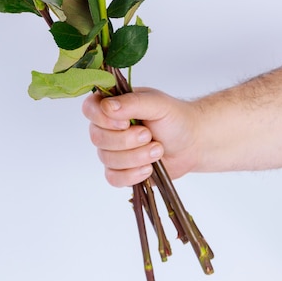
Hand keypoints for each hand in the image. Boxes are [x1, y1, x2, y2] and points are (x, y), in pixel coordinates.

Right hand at [82, 88, 199, 186]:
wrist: (192, 143)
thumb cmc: (175, 118)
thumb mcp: (157, 104)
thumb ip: (132, 102)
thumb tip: (107, 106)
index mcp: (112, 105)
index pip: (90, 109)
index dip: (103, 119)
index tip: (126, 123)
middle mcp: (107, 127)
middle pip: (97, 138)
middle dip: (126, 141)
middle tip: (149, 135)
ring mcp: (112, 150)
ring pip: (107, 159)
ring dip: (135, 157)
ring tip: (157, 150)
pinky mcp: (120, 170)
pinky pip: (113, 178)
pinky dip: (132, 175)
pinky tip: (149, 169)